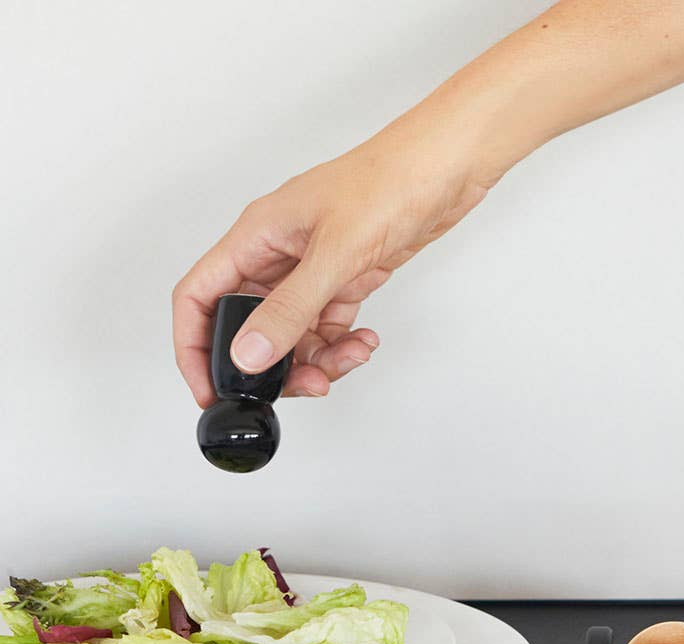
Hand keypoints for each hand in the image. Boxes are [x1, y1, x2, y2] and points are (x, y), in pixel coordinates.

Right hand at [173, 117, 495, 405]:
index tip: (209, 389)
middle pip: (247, 325)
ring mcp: (309, 268)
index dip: (194, 347)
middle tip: (303, 385)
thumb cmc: (388, 183)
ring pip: (292, 333)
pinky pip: (327, 326)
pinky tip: (364, 341)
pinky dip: (342, 343)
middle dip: (271, 365)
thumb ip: (288, 309)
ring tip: (347, 360)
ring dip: (316, 359)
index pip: (199, 297)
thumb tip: (247, 355)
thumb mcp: (333, 253)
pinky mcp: (342, 278)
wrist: (443, 168)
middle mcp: (275, 253)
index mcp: (255, 237)